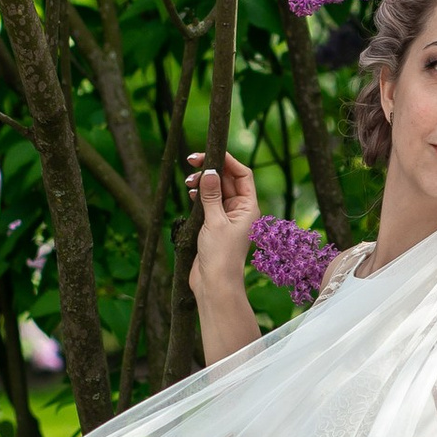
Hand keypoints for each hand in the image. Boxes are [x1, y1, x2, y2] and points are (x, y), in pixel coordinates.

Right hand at [185, 155, 258, 297]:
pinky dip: (200, 196)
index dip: (227, 161)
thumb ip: (211, 196)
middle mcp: (240, 210)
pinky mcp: (214, 226)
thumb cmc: (220, 255)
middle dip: (212, 169)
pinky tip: (190, 193)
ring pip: (217, 191)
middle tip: (192, 161)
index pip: (242, 175)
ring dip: (204, 182)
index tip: (209, 152)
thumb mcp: (214, 221)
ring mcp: (227, 218)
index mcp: (248, 207)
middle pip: (228, 180)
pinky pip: (209, 203)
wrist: (214, 284)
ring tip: (188, 182)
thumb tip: (210, 172)